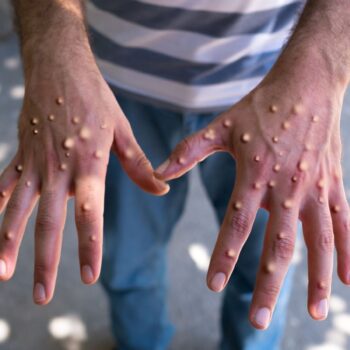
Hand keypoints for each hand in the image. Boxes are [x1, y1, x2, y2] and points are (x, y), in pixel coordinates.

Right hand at [0, 57, 168, 304]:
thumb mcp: (122, 131)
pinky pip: (3, 183)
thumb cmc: (95, 98)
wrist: (60, 66)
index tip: (89, 276)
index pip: (89, 214)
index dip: (89, 246)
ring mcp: (35, 161)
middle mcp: (58, 168)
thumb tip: (162, 189)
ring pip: (18, 209)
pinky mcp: (21, 153)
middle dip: (45, 262)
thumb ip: (139, 165)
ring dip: (8, 242)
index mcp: (89, 164)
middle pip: (49, 222)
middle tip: (42, 296)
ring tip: (1, 273)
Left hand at [155, 65, 349, 327]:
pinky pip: (346, 224)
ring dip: (315, 280)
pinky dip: (349, 253)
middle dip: (267, 284)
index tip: (213, 284)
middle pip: (278, 245)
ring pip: (318, 242)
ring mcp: (315, 187)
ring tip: (313, 314)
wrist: (305, 84)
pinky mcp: (335, 183)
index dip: (224, 255)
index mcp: (255, 174)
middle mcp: (287, 187)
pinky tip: (348, 283)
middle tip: (256, 321)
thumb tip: (160, 173)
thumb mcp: (221, 126)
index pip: (237, 224)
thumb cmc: (261, 106)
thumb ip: (189, 151)